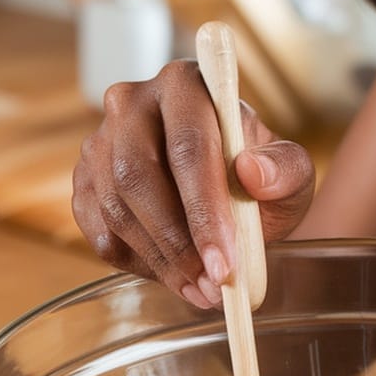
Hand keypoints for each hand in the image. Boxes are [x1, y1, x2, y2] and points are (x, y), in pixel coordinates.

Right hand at [72, 62, 314, 308]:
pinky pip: (99, 230)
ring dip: (160, 260)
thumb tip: (254, 171)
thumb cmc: (261, 174)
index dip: (204, 208)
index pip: (188, 146)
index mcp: (186, 84)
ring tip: (202, 290)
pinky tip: (175, 277)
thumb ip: (285, 169)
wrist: (228, 188)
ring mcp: (101, 141)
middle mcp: (134, 103)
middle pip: (138, 175)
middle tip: (212, 285)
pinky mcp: (84, 181)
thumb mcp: (291, 172)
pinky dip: (138, 263)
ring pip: (115, 208)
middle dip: (177, 242)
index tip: (225, 261)